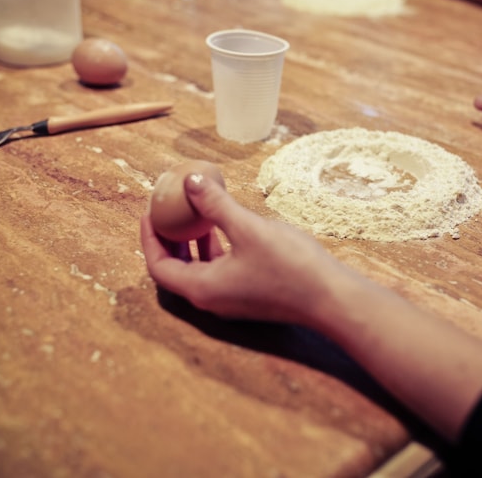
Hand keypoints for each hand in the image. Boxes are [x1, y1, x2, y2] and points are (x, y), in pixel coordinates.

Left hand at [140, 165, 481, 444]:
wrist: (332, 299)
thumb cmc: (290, 266)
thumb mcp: (249, 228)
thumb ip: (216, 204)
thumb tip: (191, 180)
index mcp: (202, 288)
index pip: (158, 266)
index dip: (149, 238)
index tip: (150, 212)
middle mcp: (212, 300)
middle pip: (176, 271)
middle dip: (170, 241)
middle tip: (169, 212)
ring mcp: (232, 302)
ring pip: (199, 272)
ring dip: (194, 245)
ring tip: (197, 216)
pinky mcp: (250, 299)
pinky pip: (219, 274)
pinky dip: (215, 252)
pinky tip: (230, 229)